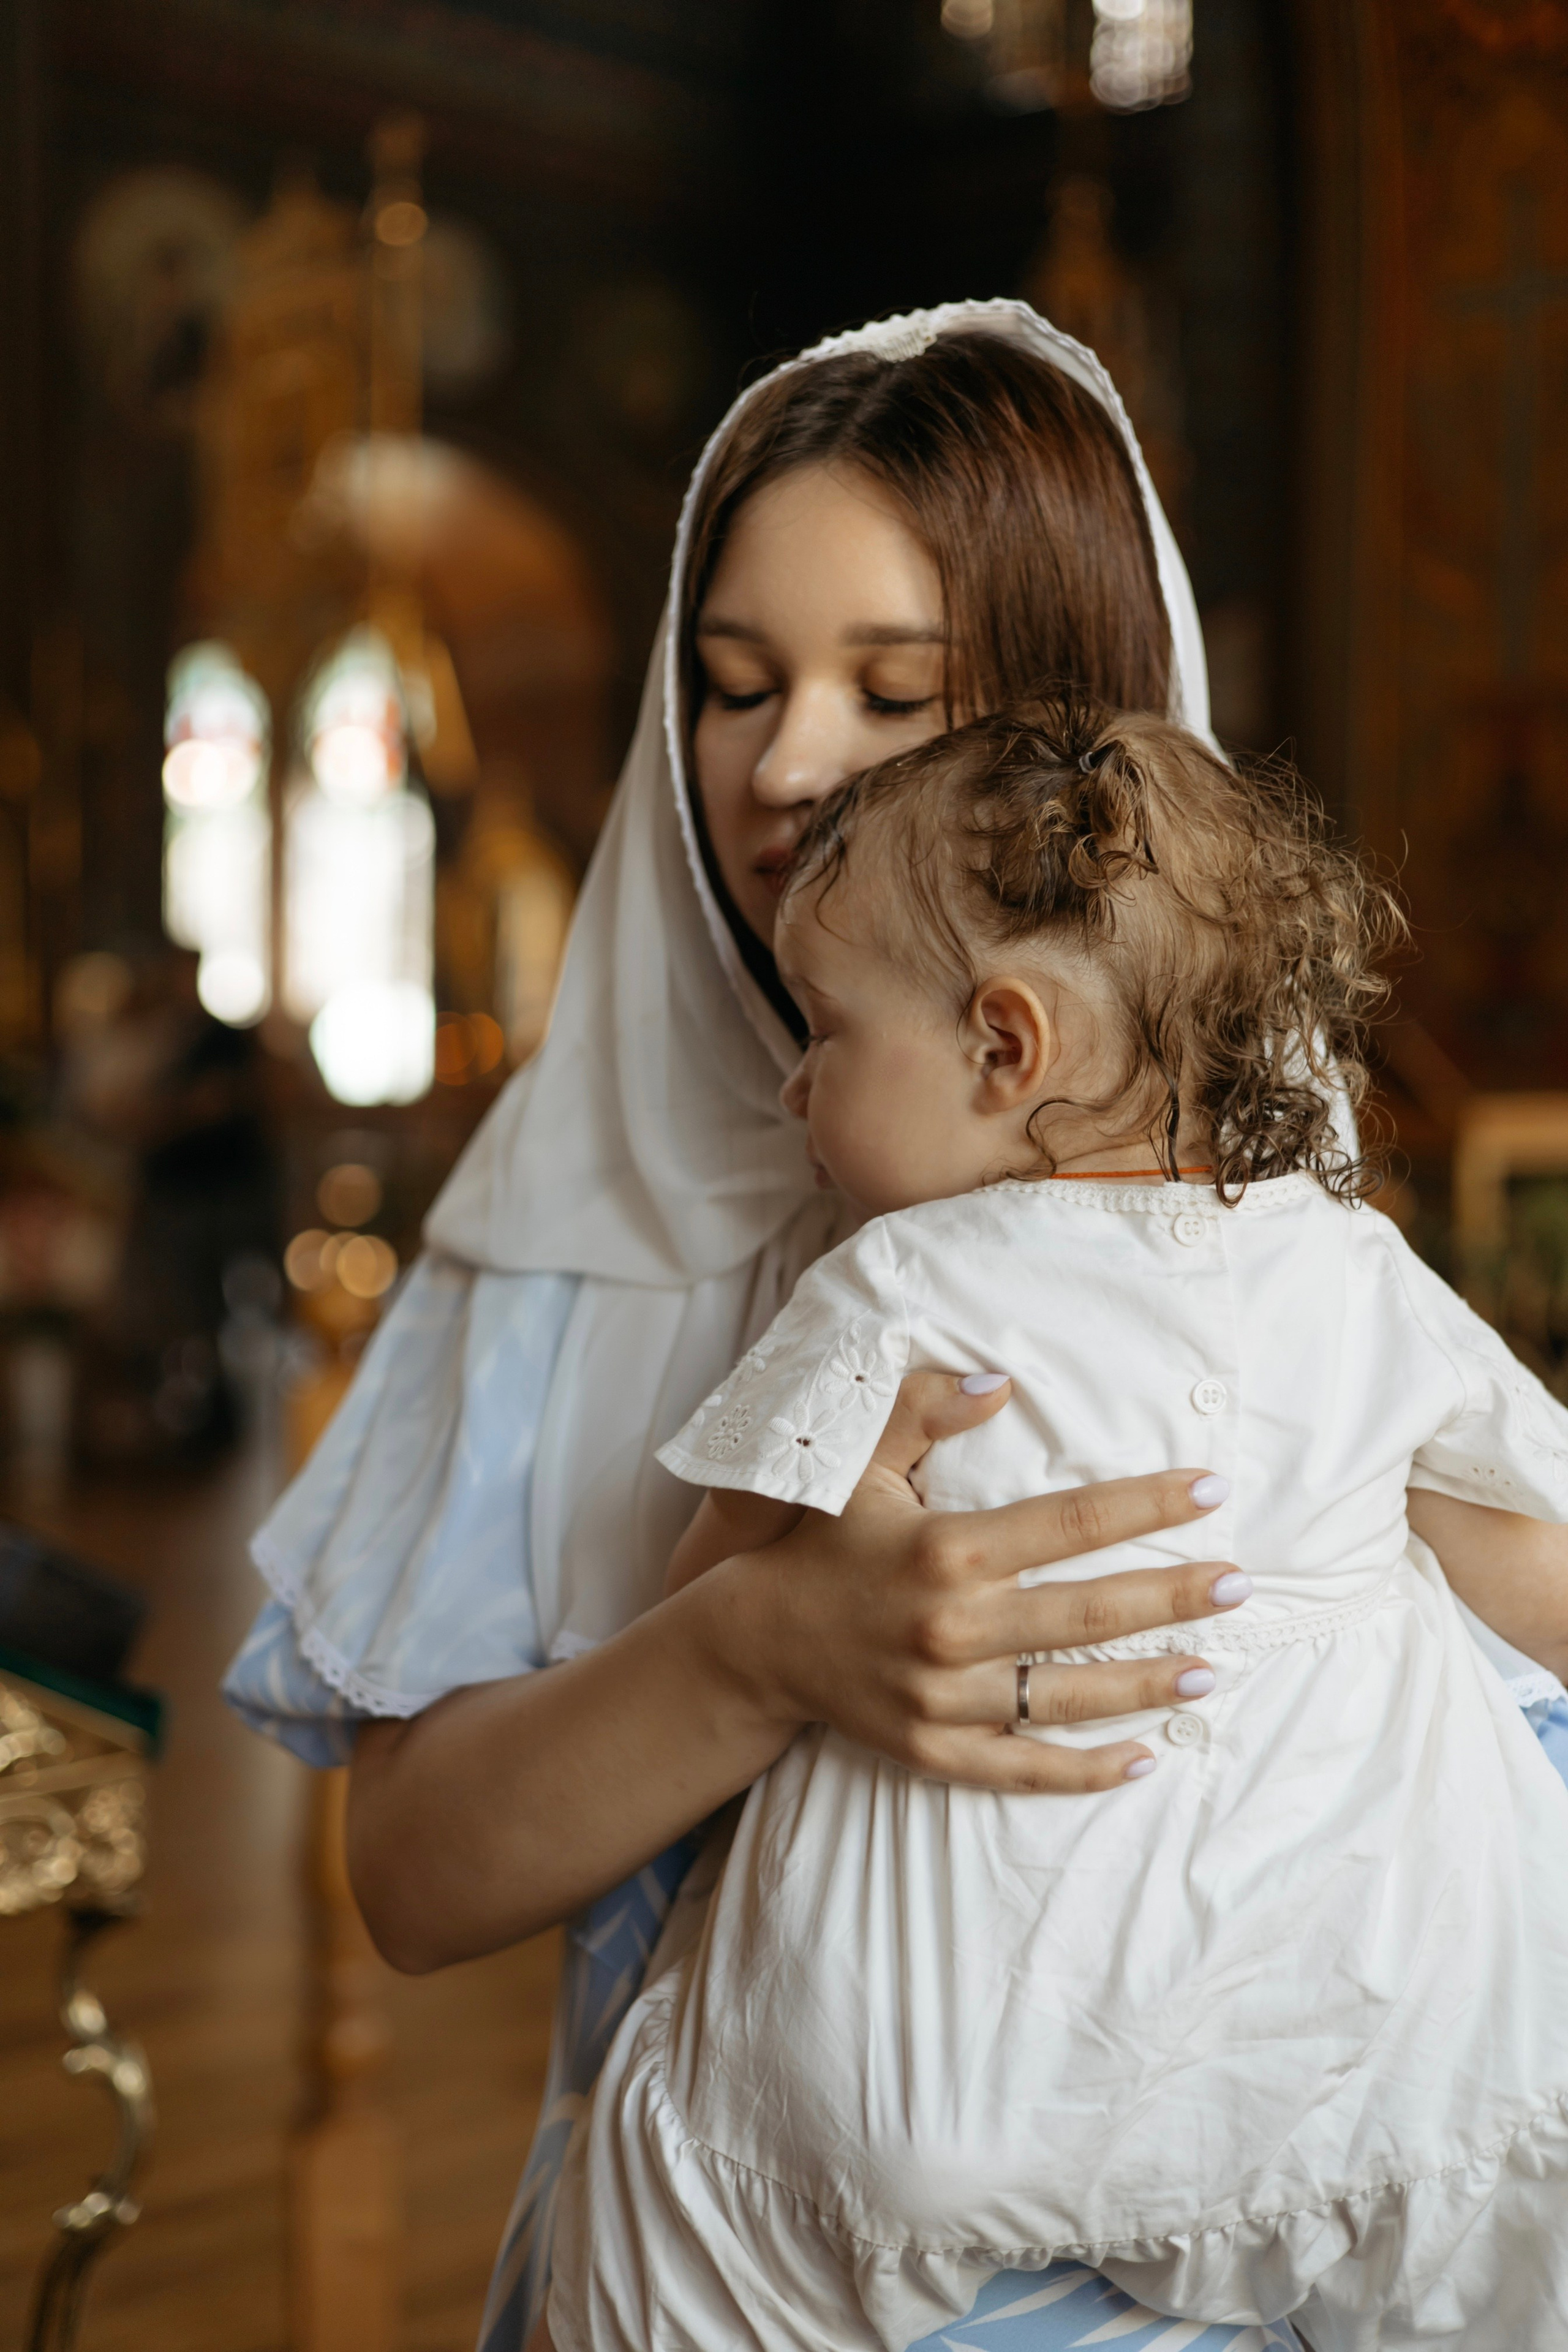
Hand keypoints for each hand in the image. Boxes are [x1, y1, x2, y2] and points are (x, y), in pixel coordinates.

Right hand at [695, 1370, 1246, 1793]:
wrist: (756, 1642)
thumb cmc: (821, 1543)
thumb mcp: (858, 1465)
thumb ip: (923, 1410)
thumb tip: (1000, 1381)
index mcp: (946, 1549)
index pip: (1072, 1521)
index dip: (1148, 1504)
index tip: (1210, 1490)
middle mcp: (953, 1626)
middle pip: (1092, 1611)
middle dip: (1175, 1597)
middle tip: (1240, 1584)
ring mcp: (946, 1697)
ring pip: (1071, 1694)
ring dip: (1150, 1682)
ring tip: (1212, 1668)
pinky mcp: (936, 1750)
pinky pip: (1025, 1769)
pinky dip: (1086, 1770)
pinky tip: (1142, 1757)